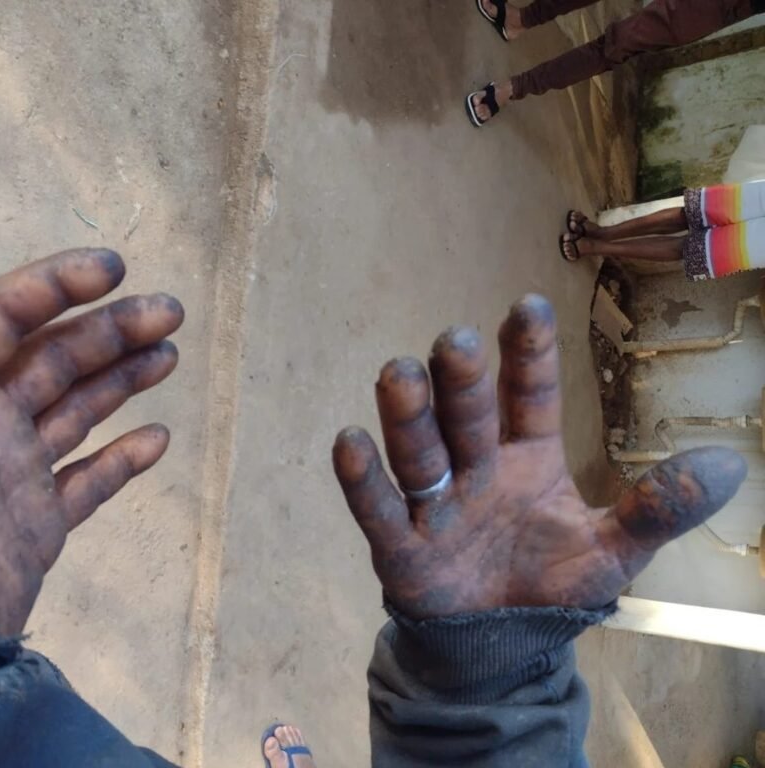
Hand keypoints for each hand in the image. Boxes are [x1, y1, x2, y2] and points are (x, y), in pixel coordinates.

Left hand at [0, 245, 182, 700]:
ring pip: (77, 407)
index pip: (0, 318)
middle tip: (168, 312)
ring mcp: (10, 477)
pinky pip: (88, 481)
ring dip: (122, 376)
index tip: (112, 269)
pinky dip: (122, 459)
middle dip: (110, 328)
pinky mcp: (36, 527)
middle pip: (53, 356)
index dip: (54, 287)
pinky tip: (155, 440)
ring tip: (168, 353)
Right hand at [333, 295, 745, 618]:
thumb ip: (660, 507)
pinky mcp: (400, 546)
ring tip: (399, 373)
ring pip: (420, 452)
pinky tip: (349, 441)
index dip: (531, 356)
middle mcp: (477, 469)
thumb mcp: (613, 549)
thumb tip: (731, 464)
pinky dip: (363, 480)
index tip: (527, 306)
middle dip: (463, 382)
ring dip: (409, 416)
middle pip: (468, 417)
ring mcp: (435, 505)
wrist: (498, 647)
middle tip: (459, 340)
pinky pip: (379, 509)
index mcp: (528, 459)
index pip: (532, 398)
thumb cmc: (549, 586)